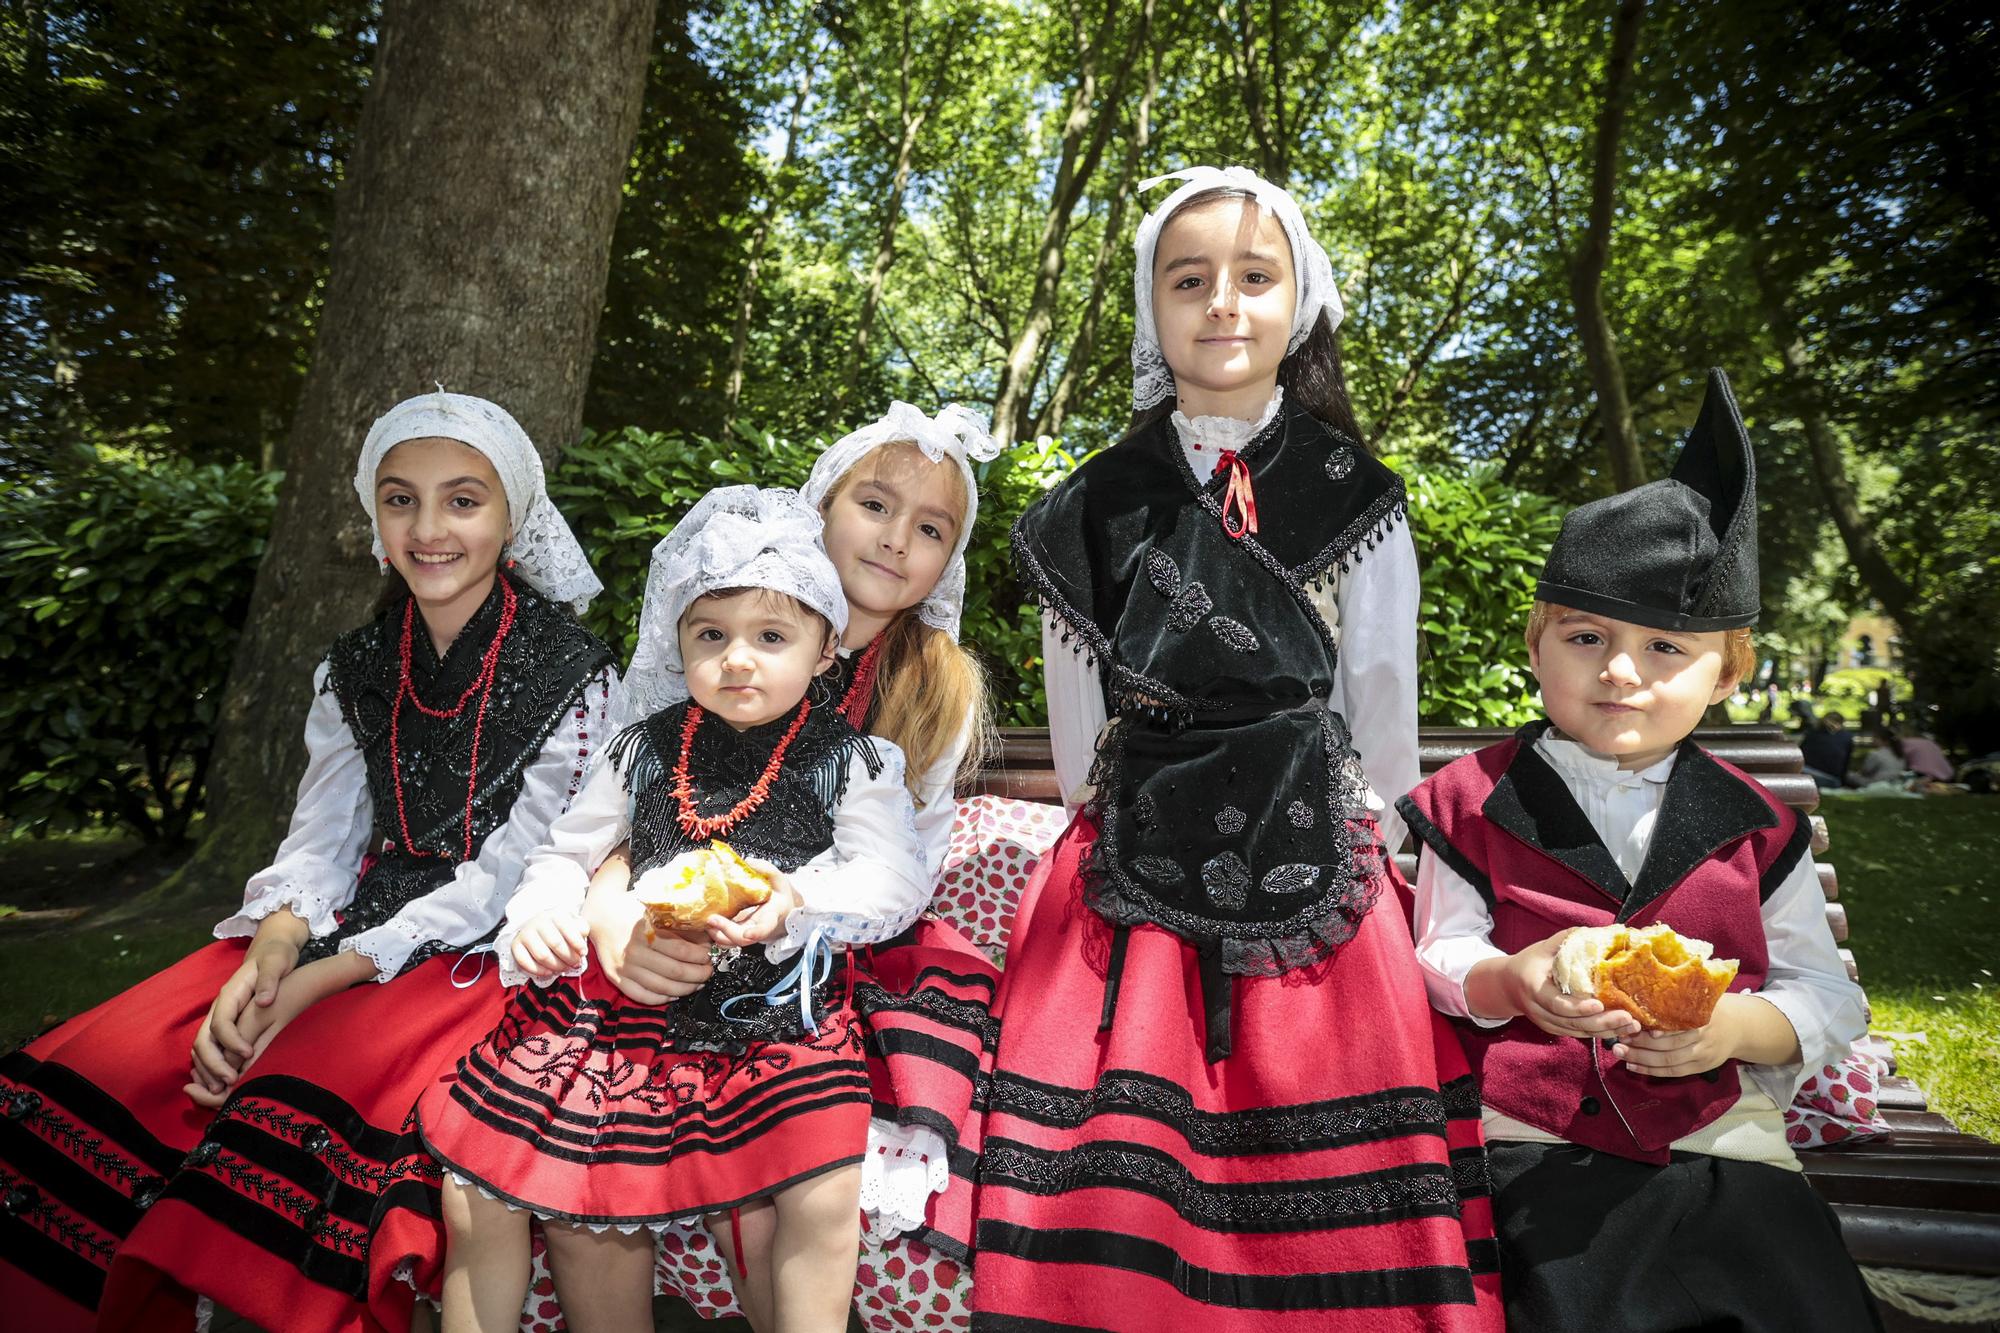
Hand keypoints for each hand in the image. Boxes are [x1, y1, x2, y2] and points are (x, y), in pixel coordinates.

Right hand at [190, 911, 307, 1097]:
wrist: (270, 950)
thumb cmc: (275, 956)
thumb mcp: (277, 961)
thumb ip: (269, 979)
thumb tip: (263, 1001)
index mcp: (230, 993)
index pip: (221, 1023)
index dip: (231, 1041)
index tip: (249, 1054)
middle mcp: (220, 1007)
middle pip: (204, 1040)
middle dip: (213, 1064)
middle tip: (231, 1082)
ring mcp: (220, 1017)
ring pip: (203, 1047)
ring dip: (209, 1070)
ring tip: (223, 1089)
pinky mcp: (225, 1024)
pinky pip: (211, 1048)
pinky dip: (212, 1066)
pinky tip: (221, 1081)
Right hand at [510, 911, 587, 979]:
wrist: (539, 927)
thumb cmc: (561, 929)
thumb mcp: (574, 923)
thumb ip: (581, 927)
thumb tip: (582, 934)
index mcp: (555, 914)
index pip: (568, 929)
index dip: (577, 944)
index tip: (583, 953)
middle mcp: (539, 921)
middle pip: (556, 944)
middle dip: (569, 958)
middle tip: (575, 963)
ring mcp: (526, 933)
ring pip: (542, 955)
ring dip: (556, 966)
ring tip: (564, 968)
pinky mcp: (516, 945)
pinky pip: (525, 962)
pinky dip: (539, 970)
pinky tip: (549, 971)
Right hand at [583, 880, 713, 1004]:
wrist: (602, 916)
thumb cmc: (632, 911)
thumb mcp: (656, 911)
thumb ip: (679, 925)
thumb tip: (706, 938)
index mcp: (646, 932)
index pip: (680, 950)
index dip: (699, 956)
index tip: (709, 956)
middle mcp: (634, 952)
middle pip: (674, 971)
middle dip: (697, 975)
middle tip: (707, 972)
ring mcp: (624, 968)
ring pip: (661, 987)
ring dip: (684, 989)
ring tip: (696, 984)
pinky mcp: (616, 979)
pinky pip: (642, 996)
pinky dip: (661, 999)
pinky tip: (674, 994)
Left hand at [706, 864, 800, 948]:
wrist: (782, 910)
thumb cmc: (780, 896)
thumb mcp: (778, 879)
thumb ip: (766, 869)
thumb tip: (748, 862)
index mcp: (771, 915)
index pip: (765, 928)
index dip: (757, 932)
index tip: (748, 934)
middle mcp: (758, 928)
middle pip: (743, 939)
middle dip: (726, 931)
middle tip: (712, 919)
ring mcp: (747, 933)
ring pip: (732, 942)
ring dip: (718, 935)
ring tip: (707, 921)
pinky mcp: (738, 933)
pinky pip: (726, 939)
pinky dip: (716, 934)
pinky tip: (709, 924)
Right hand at [1467, 930, 1642, 1040]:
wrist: (1509, 986)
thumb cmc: (1530, 962)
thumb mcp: (1544, 947)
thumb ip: (1569, 939)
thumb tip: (1600, 931)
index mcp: (1534, 988)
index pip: (1556, 1003)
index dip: (1577, 1007)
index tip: (1599, 1004)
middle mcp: (1540, 1011)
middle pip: (1572, 1022)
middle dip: (1602, 1022)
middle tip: (1627, 1018)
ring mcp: (1548, 1023)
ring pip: (1579, 1032)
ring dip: (1606, 1030)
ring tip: (1631, 1025)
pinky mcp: (1557, 1030)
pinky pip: (1580, 1034)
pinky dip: (1601, 1033)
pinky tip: (1621, 1029)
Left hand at [1615, 993, 1786, 1077]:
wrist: (1740, 1028)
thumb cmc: (1709, 1006)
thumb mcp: (1699, 995)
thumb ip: (1678, 993)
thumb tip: (1643, 976)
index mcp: (1701, 1015)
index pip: (1673, 1024)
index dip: (1651, 1027)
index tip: (1629, 1023)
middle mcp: (1703, 1037)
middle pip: (1668, 1046)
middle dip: (1639, 1045)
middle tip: (1616, 1041)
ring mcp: (1703, 1054)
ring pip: (1669, 1061)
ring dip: (1641, 1059)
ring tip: (1619, 1053)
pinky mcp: (1701, 1067)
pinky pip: (1674, 1072)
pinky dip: (1652, 1071)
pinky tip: (1633, 1067)